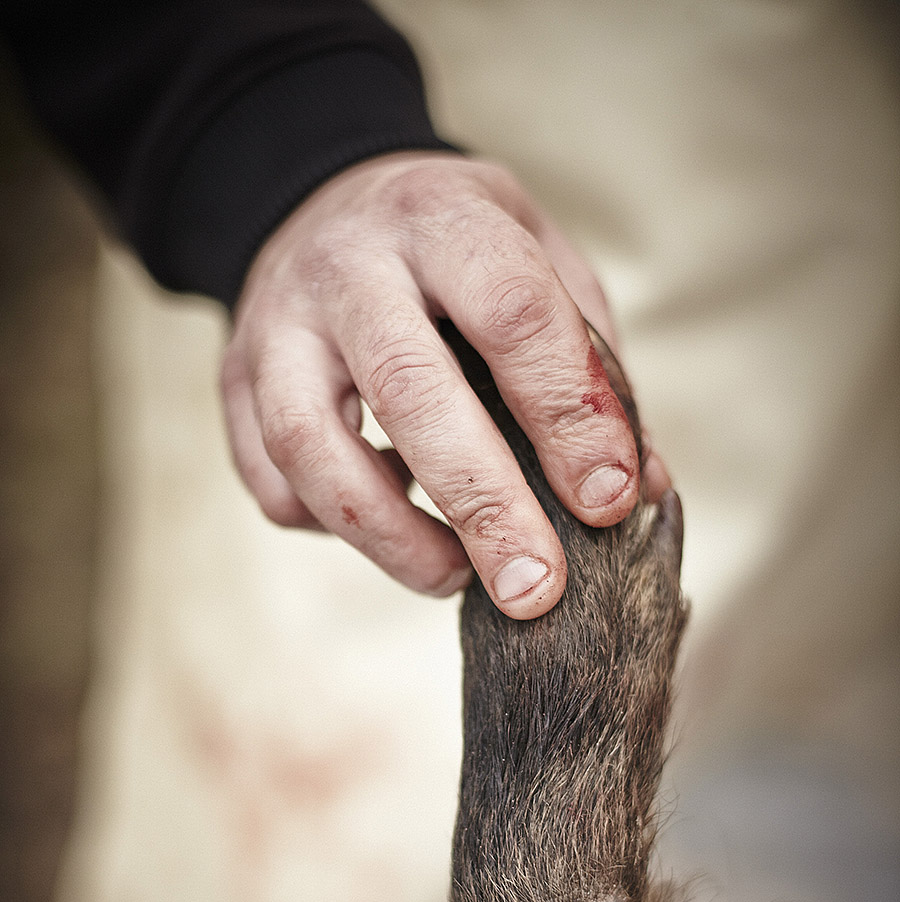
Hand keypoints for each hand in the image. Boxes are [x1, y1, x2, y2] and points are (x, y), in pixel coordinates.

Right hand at [222, 151, 669, 617]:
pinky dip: (333, 525)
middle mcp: (347, 266)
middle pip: (408, 391)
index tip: (610, 502)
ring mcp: (275, 326)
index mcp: (442, 218)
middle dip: (480, 504)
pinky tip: (390, 527)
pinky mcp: (233, 384)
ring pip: (311, 446)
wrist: (324, 203)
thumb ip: (592, 369)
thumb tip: (640, 488)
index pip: (513, 314)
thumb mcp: (541, 266)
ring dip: (391, 536)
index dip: (567, 416)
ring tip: (457, 578)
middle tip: (534, 589)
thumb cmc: (455, 252)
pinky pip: (272, 481)